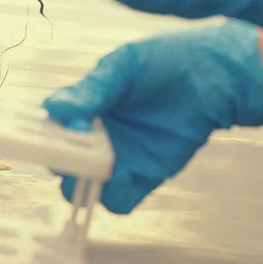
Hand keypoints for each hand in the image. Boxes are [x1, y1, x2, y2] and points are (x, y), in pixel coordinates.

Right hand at [42, 20, 262, 213]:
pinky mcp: (143, 177)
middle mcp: (94, 135)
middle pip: (61, 160)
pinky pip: (119, 201)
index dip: (50, 130)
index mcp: (83, 106)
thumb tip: (54, 109)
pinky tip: (121, 177)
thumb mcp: (123, 67)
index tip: (66, 122)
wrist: (213, 75)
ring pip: (83, 185)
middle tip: (75, 151)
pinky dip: (113, 197)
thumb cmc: (164, 62)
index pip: (50, 126)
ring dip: (82, 184)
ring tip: (100, 167)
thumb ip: (92, 90)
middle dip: (61, 161)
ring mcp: (117, 158)